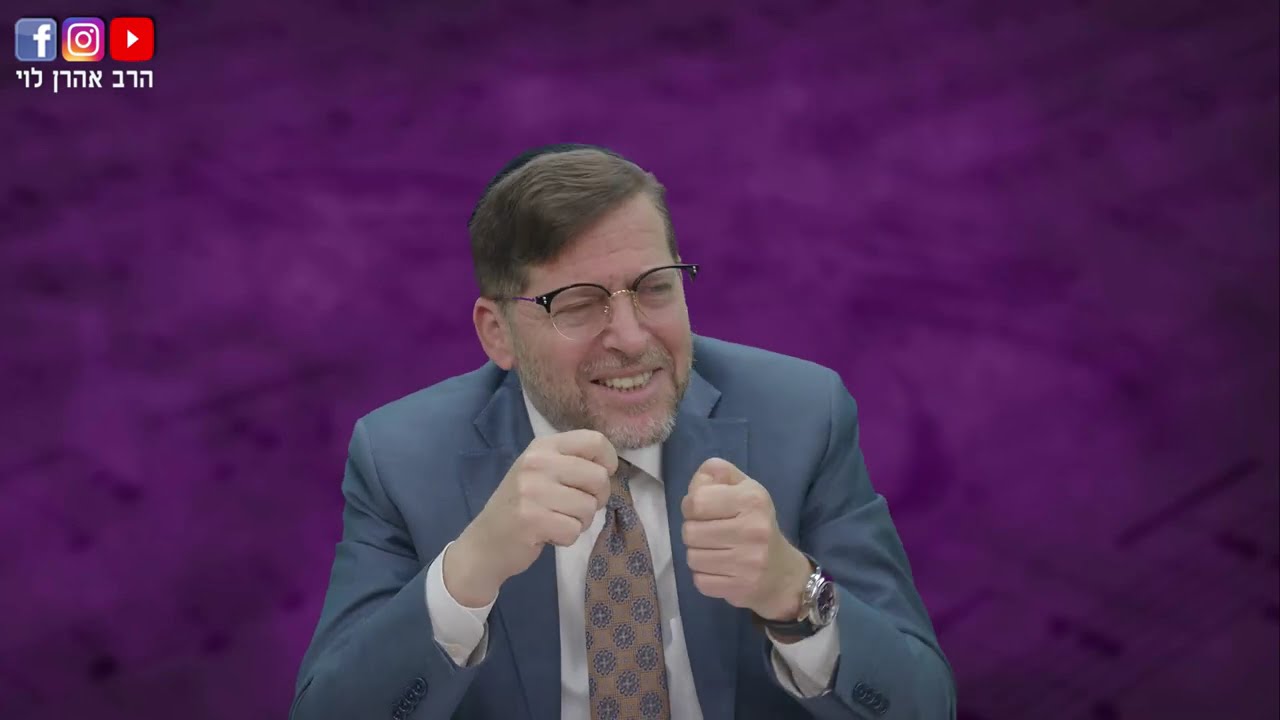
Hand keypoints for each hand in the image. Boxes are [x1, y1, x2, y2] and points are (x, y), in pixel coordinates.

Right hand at [446, 429, 616, 606]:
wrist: (485, 542)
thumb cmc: (522, 505)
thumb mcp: (541, 472)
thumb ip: (572, 463)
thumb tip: (609, 468)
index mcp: (543, 446)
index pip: (595, 441)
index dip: (608, 462)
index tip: (597, 478)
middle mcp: (536, 462)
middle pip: (598, 477)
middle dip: (596, 499)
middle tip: (575, 508)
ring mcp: (532, 490)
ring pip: (588, 507)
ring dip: (579, 522)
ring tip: (557, 520)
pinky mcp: (531, 519)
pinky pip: (574, 530)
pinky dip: (566, 538)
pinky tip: (547, 534)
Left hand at [680, 458, 812, 621]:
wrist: (781, 573)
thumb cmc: (755, 522)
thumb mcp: (743, 488)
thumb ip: (716, 473)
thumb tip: (695, 483)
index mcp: (752, 499)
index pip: (696, 501)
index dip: (691, 505)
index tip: (703, 511)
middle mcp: (753, 529)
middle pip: (690, 531)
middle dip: (694, 531)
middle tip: (710, 532)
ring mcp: (748, 562)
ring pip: (692, 557)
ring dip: (698, 554)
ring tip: (716, 550)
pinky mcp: (740, 587)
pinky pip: (699, 580)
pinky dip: (704, 575)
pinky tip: (721, 569)